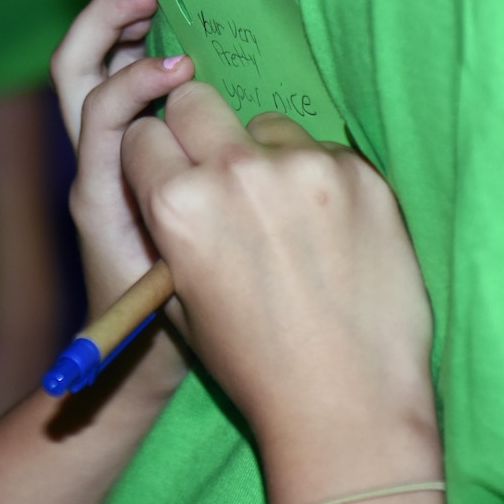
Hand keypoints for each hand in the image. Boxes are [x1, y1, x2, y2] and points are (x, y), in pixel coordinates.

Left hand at [50, 0, 192, 396]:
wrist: (124, 366)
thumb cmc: (156, 336)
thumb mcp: (173, 290)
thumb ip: (180, 241)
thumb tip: (206, 182)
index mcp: (98, 193)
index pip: (99, 111)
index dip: (136, 81)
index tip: (185, 69)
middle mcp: (92, 167)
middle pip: (73, 72)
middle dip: (103, 22)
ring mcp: (104, 161)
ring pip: (92, 74)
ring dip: (119, 29)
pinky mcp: (122, 162)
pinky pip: (120, 91)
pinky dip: (140, 57)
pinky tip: (183, 43)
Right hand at [120, 83, 435, 470]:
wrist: (348, 404)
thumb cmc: (255, 363)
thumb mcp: (181, 298)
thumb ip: (171, 225)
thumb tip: (172, 173)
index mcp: (178, 206)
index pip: (143, 134)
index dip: (155, 159)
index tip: (172, 174)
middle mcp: (236, 174)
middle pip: (195, 99)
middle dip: (199, 129)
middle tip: (222, 173)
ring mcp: (304, 168)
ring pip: (267, 125)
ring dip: (268, 157)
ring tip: (288, 220)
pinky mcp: (360, 173)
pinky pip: (324, 151)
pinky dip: (322, 181)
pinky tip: (331, 235)